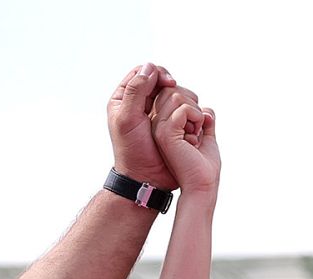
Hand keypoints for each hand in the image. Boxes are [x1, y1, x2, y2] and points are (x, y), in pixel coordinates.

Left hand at [107, 63, 186, 190]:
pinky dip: (188, 109)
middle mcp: (139, 103)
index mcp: (124, 99)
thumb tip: (150, 67)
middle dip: (171, 85)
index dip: (156, 72)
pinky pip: (182, 107)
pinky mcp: (170, 122)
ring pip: (173, 92)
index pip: (142, 72)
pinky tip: (189, 119)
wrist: (146, 177)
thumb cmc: (133, 151)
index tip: (168, 82)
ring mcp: (156, 112)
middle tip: (177, 93)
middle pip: (159, 79)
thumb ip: (136, 91)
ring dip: (181, 97)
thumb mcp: (128, 120)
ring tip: (181, 110)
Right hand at [152, 89, 218, 195]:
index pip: (172, 93)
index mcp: (163, 126)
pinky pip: (183, 109)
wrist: (202, 185)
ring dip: (195, 112)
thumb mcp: (204, 136)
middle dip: (192, 104)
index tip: (197, 126)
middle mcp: (156, 125)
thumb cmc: (204, 165)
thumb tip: (206, 108)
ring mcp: (158, 128)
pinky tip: (195, 136)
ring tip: (195, 134)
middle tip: (196, 130)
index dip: (190, 102)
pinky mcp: (165, 133)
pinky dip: (196, 117)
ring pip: (177, 96)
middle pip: (173, 90)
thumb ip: (203, 120)